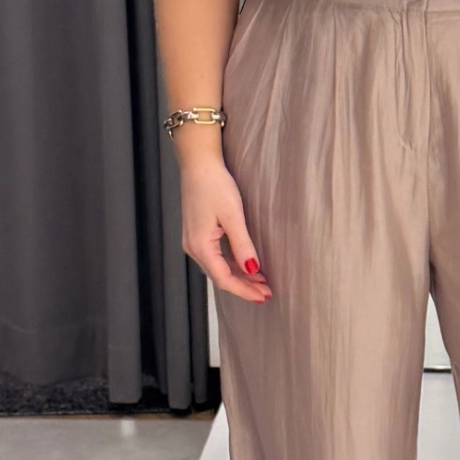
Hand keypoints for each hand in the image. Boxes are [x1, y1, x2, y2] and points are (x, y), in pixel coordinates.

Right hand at [181, 155, 272, 302]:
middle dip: (244, 286)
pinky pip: (215, 257)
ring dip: (239, 276)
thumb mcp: (233, 215)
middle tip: (266, 293)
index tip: (263, 296)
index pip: (224, 279)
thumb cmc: (214, 184)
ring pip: (217, 267)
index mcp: (200, 246)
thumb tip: (253, 270)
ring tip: (261, 282)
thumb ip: (243, 245)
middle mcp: (193, 247)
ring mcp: (193, 241)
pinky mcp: (197, 233)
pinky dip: (231, 264)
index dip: (244, 290)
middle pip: (220, 276)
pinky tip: (245, 265)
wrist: (198, 163)